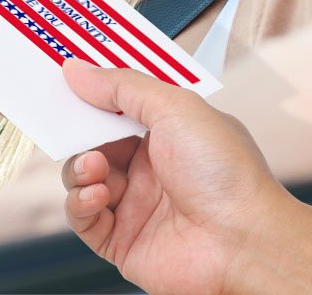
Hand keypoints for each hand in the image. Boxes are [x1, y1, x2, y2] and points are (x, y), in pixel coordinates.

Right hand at [61, 59, 311, 294]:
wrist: (246, 243)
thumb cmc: (226, 174)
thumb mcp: (175, 107)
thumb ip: (122, 85)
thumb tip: (77, 70)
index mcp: (163, 135)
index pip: (113, 109)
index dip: (89, 97)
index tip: (64, 81)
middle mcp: (146, 169)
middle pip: (90, 143)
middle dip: (77, 134)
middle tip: (70, 125)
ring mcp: (133, 205)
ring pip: (80, 178)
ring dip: (78, 168)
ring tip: (95, 168)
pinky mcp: (121, 240)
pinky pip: (82, 217)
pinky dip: (79, 203)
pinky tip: (96, 195)